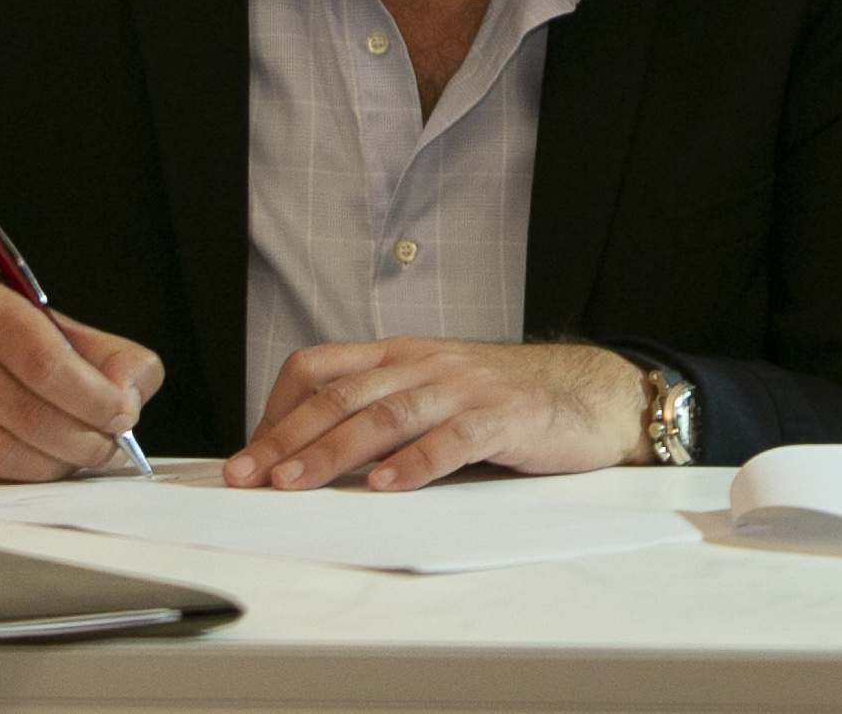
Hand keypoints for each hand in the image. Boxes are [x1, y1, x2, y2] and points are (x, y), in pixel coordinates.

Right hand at [0, 286, 164, 480]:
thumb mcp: (48, 325)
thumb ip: (105, 356)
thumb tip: (131, 398)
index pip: (46, 364)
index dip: (93, 398)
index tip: (124, 417)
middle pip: (29, 415)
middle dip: (85, 441)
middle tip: (113, 450)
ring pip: (3, 454)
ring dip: (57, 465)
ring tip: (83, 459)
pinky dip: (24, 476)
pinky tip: (44, 466)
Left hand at [228, 339, 649, 490]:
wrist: (590, 393)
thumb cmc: (505, 402)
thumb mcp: (435, 394)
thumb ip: (384, 414)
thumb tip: (310, 459)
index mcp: (402, 355)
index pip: (320, 368)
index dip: (278, 410)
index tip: (251, 454)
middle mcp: (427, 364)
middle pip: (342, 394)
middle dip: (287, 437)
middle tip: (250, 476)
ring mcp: (465, 388)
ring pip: (387, 414)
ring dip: (333, 451)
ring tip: (295, 483)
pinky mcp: (505, 417)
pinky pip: (452, 438)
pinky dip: (415, 463)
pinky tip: (386, 486)